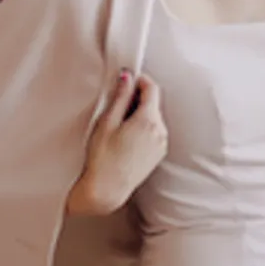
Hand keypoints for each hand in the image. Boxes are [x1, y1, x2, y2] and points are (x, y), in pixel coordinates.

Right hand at [66, 70, 167, 216]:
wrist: (107, 189)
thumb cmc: (102, 157)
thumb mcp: (107, 122)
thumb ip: (120, 97)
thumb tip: (127, 76)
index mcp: (148, 120)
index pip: (152, 88)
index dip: (140, 80)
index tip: (128, 79)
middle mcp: (160, 131)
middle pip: (154, 102)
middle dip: (138, 97)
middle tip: (118, 102)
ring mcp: (162, 143)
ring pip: (155, 117)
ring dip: (141, 113)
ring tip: (120, 123)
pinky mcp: (159, 153)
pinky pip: (155, 131)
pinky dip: (144, 127)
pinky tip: (126, 137)